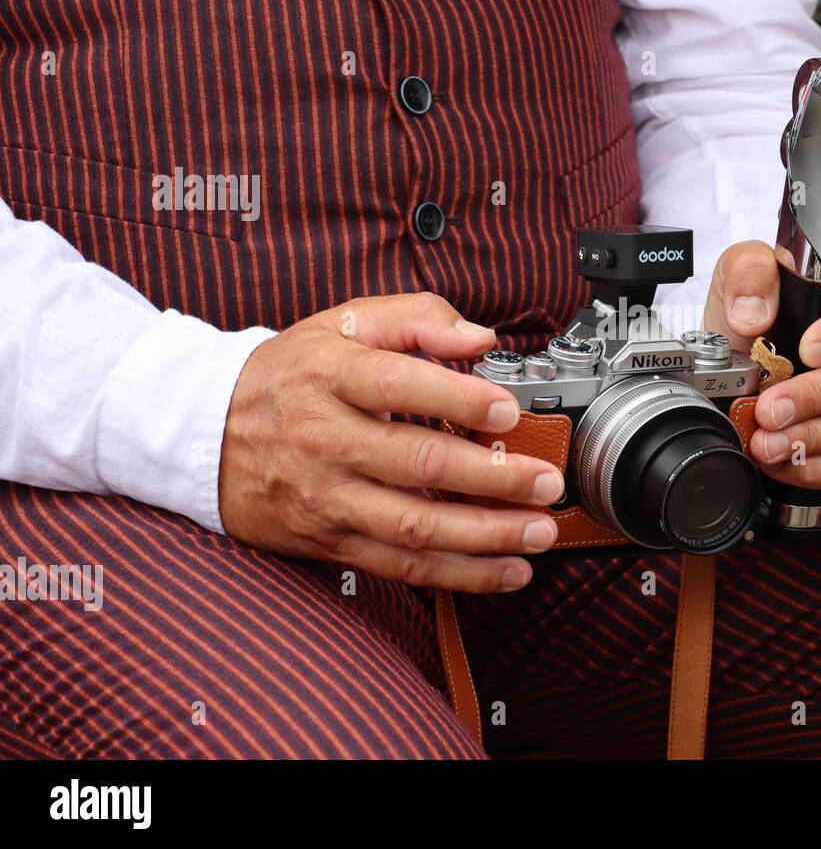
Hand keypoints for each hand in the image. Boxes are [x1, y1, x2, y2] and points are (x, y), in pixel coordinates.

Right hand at [218, 293, 564, 591]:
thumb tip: (479, 337)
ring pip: (414, 525)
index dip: (459, 399)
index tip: (508, 408)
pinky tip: (506, 570)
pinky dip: (459, 573)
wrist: (203, 431)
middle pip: (418, 464)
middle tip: (545, 480)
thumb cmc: (288, 374)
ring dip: (487, 535)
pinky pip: (401, 564)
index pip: (401, 386)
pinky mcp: (329, 540)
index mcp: (329, 376)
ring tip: (539, 531)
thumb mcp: (341, 324)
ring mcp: (326, 496)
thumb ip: (415, 318)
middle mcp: (324, 439)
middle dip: (494, 477)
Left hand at [701, 242, 820, 500]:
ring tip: (769, 442)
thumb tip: (753, 314)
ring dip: (816, 439)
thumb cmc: (769, 327)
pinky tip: (790, 464)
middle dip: (817, 398)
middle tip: (770, 410)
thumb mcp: (749, 280)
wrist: (761, 375)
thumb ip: (750, 274)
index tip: (809, 349)